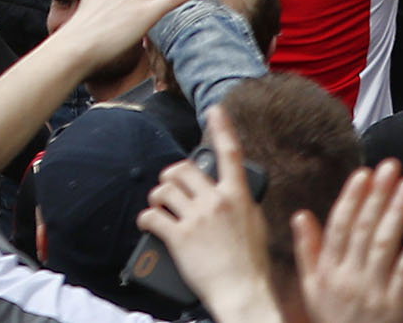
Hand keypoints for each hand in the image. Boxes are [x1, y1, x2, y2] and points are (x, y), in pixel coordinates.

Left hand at [136, 111, 285, 322]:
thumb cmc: (252, 265)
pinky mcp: (178, 235)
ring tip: (162, 210)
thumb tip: (229, 191)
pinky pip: (151, 216)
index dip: (223, 129)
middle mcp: (217, 202)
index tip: (215, 109)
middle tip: (171, 189)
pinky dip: (146, 219)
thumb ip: (240, 204)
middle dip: (171, 177)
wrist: (243, 293)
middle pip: (182, 169)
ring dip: (158, 199)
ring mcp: (197, 218)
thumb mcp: (256, 227)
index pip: (231, 155)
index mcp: (239, 198)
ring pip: (163, 189)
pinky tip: (149, 224)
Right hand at [295, 163, 402, 322]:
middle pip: (365, 227)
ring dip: (397, 210)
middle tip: (390, 167)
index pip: (340, 225)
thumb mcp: (309, 287)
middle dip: (378, 193)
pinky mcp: (399, 301)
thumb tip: (301, 215)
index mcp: (328, 270)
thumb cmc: (333, 320)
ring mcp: (375, 288)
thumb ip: (307, 250)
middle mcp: (350, 275)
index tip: (363, 174)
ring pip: (386, 242)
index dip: (352, 197)